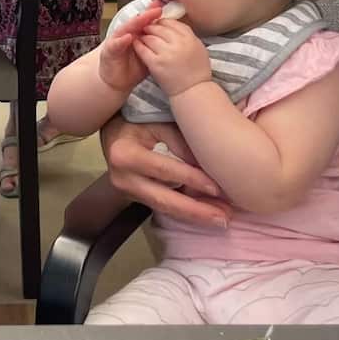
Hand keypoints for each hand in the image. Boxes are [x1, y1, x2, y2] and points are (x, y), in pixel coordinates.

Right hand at [99, 1, 163, 91]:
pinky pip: (115, 44)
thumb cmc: (132, 68)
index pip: (146, 21)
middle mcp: (126, 34)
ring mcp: (116, 41)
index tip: (165, 7)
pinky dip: (121, 40)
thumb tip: (175, 40)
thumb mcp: (149, 55)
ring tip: (143, 18)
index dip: (154, 14)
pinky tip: (128, 37)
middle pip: (137, 21)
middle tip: (157, 9)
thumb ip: (158, 45)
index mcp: (136, 33)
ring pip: (126, 29)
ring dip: (134, 23)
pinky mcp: (109, 51)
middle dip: (147, 15)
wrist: (116, 81)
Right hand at [100, 116, 232, 226]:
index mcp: (125, 155)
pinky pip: (161, 206)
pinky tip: (206, 213)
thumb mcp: (160, 124)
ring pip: (163, 208)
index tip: (219, 189)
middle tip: (224, 218)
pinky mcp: (133, 197)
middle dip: (196, 211)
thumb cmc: (138, 120)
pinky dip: (184, 210)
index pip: (164, 170)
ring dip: (194, 215)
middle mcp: (122, 178)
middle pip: (163, 199)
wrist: (114, 129)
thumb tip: (210, 166)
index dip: (192, 179)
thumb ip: (182, 144)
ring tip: (221, 219)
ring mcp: (125, 191)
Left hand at [133, 19, 211, 96]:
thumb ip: (187, 35)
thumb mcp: (198, 48)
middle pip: (159, 28)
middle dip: (151, 27)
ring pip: (149, 37)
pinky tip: (136, 45)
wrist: (193, 91)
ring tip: (142, 37)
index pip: (172, 22)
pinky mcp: (156, 63)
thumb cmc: (197, 71)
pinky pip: (143, 49)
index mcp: (190, 38)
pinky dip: (138, 45)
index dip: (162, 22)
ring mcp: (167, 53)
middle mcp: (179, 43)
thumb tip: (174, 23)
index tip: (158, 24)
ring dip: (144, 36)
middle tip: (146, 29)